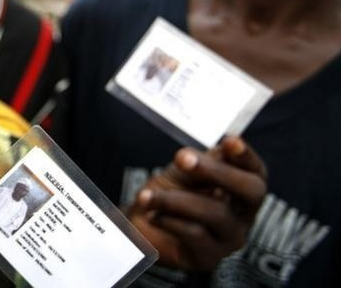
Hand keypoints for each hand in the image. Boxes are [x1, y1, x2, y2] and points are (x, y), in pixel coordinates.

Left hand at [126, 136, 266, 270]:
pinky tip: (152, 214)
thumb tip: (207, 153)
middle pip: (251, 191)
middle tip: (183, 159)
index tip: (229, 141)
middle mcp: (244, 215)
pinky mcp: (209, 258)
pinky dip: (168, 219)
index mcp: (242, 189)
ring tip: (147, 195)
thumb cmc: (171, 193)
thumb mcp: (184, 171)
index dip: (246, 156)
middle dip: (217, 171)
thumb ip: (199, 162)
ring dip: (176, 199)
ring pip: (215, 212)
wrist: (142, 226)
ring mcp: (230, 239)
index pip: (256, 171)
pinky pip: (194, 233)